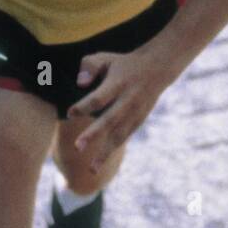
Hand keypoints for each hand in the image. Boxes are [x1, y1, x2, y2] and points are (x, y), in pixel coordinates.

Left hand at [66, 48, 171, 172]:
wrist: (157, 68)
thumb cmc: (122, 64)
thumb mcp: (106, 58)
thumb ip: (89, 66)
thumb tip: (80, 83)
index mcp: (118, 83)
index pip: (100, 97)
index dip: (85, 105)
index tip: (70, 112)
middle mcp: (128, 100)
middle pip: (110, 119)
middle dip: (94, 134)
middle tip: (77, 147)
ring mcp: (135, 112)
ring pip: (119, 135)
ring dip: (105, 153)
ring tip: (91, 170)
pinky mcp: (139, 120)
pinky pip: (125, 137)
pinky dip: (113, 150)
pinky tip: (99, 163)